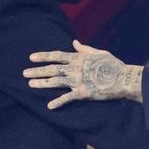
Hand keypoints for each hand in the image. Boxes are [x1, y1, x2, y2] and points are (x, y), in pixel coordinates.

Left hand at [24, 40, 143, 108]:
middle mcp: (75, 68)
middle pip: (52, 69)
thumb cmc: (113, 64)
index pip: (57, 55)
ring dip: (42, 83)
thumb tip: (74, 43)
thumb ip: (85, 49)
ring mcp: (78, 81)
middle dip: (37, 70)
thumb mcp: (99, 53)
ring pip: (56, 82)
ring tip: (30, 84)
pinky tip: (49, 106)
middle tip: (24, 73)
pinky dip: (58, 102)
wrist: (123, 78)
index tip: (31, 57)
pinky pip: (68, 98)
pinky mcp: (83, 93)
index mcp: (79, 58)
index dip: (43, 56)